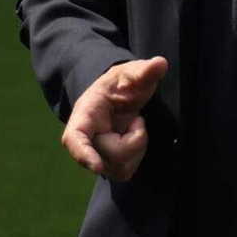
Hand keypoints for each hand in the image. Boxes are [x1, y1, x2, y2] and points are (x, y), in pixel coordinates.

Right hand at [61, 56, 167, 181]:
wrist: (119, 95)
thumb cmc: (122, 84)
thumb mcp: (133, 73)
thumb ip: (144, 70)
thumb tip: (160, 64)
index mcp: (85, 114)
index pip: (75, 138)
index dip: (84, 153)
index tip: (97, 166)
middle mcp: (84, 139)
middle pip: (111, 155)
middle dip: (135, 139)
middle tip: (136, 120)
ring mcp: (94, 155)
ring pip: (119, 167)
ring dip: (137, 148)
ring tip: (133, 127)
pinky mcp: (107, 166)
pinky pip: (126, 172)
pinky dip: (137, 157)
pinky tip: (134, 140)